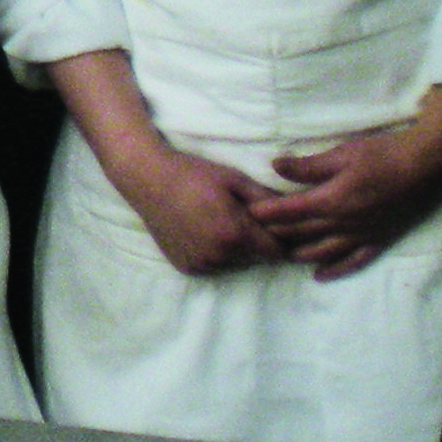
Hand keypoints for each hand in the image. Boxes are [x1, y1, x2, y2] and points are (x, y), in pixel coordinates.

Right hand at [103, 141, 285, 276]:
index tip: (273, 224)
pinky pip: (214, 266)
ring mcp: (202, 264)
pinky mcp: (188, 268)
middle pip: (257, 259)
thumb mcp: (234, 179)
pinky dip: (216, 254)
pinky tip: (203, 231)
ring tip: (221, 222)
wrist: (147, 179)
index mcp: (236, 234)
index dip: (280, 238)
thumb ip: (266, 199)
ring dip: (237, 250)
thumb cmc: (193, 173)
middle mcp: (220, 256)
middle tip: (243, 218)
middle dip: (258, 242)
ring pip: (236, 264)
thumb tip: (294, 212)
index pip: (277, 251)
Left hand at [253, 87, 441, 281]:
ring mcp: (362, 234)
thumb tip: (275, 165)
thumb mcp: (341, 154)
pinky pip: (353, 260)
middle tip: (255, 238)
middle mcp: (344, 223)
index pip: (291, 211)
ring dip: (300, 254)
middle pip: (303, 233)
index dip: (268, 214)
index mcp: (332, 200)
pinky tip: (320, 275)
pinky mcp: (379, 239)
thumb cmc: (382, 155)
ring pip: (324, 251)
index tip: (247, 215)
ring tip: (280, 256)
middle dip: (278, 235)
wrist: (425, 167)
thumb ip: (308, 166)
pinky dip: (335, 269)